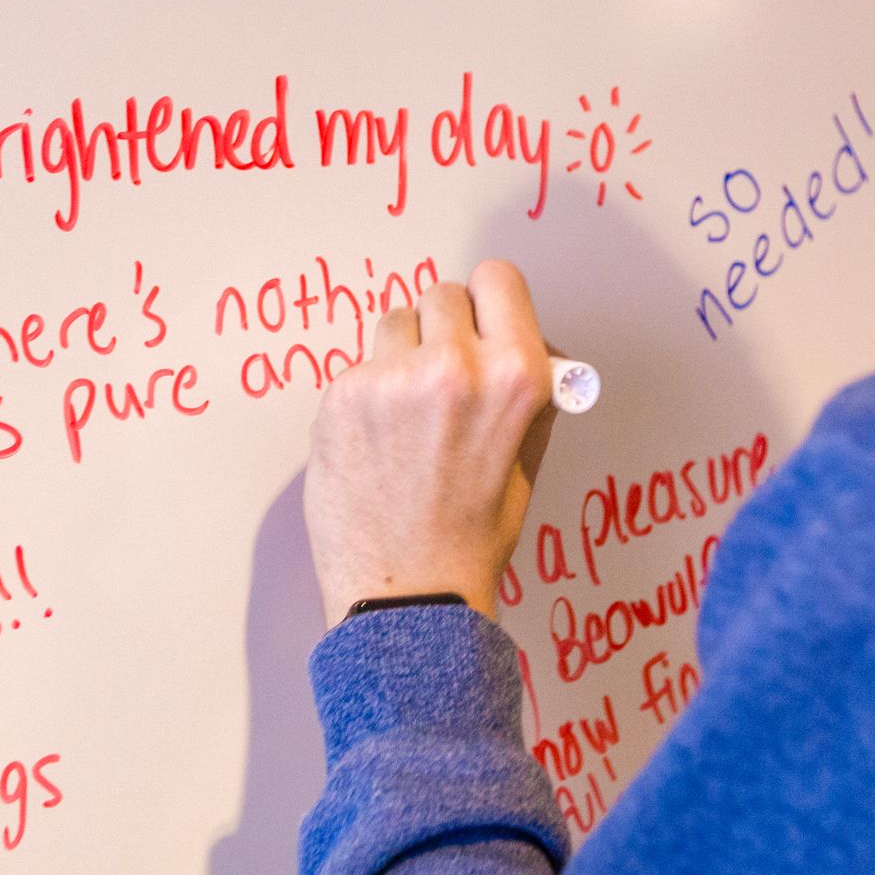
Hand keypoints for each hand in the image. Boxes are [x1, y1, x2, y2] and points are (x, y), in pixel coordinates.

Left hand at [303, 260, 557, 629]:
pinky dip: (366, 394)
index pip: (499, 279)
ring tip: (406, 418)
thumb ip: (532, 391)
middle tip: (442, 383)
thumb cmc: (471, 537)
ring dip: (401, 355)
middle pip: (443, 295)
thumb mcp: (527, 459)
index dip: (491, 302)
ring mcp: (391, 378)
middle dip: (445, 332)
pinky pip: (360, 365)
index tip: (482, 323)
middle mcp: (454, 366)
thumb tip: (530, 341)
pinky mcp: (342, 395)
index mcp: (514, 376)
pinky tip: (376, 443)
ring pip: (395, 323)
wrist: (406, 595)